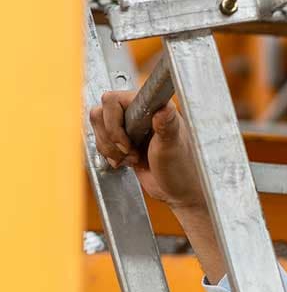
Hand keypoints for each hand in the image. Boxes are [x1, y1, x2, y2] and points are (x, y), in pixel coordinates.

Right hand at [88, 90, 205, 211]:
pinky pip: (102, 141)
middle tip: (130, 152)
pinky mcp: (124, 141)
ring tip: (132, 158)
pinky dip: (109, 154)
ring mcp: (130, 127)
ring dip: (110, 148)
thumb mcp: (172, 147)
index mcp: (153, 107)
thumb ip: (167, 126)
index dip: (114, 123)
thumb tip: (165, 107)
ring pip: (99, 128)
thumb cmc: (182, 169)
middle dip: (110, 138)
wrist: (178, 191)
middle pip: (101, 113)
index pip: (114, 101)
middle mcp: (140, 112)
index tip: (128, 143)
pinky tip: (127, 162)